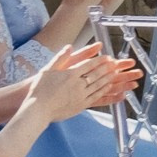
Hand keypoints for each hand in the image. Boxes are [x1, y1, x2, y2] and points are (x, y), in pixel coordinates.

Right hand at [24, 43, 140, 123]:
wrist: (38, 109)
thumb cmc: (40, 89)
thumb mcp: (48, 69)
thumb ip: (60, 57)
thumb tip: (69, 47)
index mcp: (70, 74)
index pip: (89, 65)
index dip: (100, 60)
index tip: (108, 57)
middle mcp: (78, 84)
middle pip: (97, 74)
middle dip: (108, 68)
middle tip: (118, 64)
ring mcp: (80, 96)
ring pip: (98, 86)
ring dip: (109, 79)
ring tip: (116, 75)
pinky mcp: (80, 105)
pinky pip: (96, 98)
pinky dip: (105, 92)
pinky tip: (109, 89)